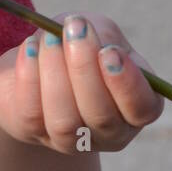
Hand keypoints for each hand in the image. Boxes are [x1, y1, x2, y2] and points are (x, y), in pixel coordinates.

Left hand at [0, 12, 164, 153]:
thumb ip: (102, 34)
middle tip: (73, 30)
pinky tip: (29, 48)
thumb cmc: (77, 43)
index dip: (127, 84)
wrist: (35, 60)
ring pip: (64, 121)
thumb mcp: (99, 32)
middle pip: (101, 117)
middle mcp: (108, 132)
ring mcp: (71, 140)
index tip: (109, 51)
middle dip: (84, 70)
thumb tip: (84, 34)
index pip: (142, 108)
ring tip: (48, 36)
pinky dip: (29, 76)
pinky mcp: (33, 134)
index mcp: (136, 106)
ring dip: (54, 72)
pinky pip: (31, 113)